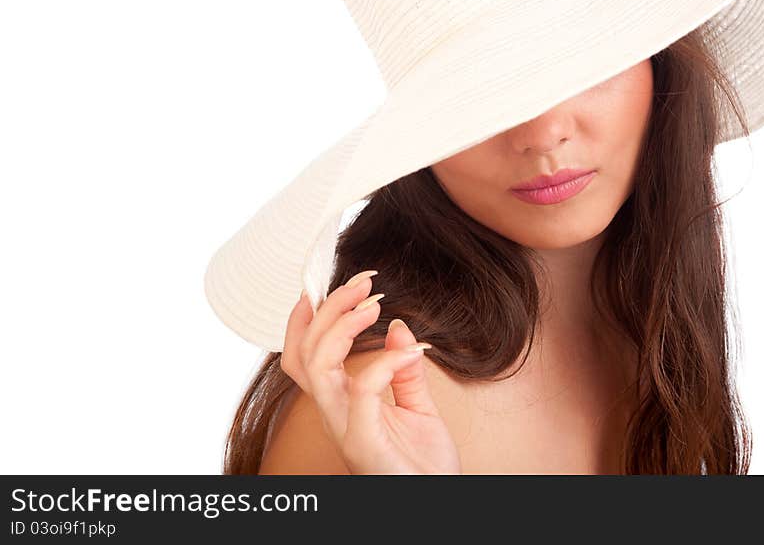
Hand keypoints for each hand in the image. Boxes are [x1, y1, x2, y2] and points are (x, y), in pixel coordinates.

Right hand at [280, 270, 461, 474]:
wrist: (437, 503)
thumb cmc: (424, 467)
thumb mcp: (418, 409)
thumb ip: (404, 371)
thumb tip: (398, 328)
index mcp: (342, 403)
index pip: (304, 356)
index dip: (303, 320)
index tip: (322, 285)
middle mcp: (335, 412)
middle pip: (306, 352)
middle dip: (328, 309)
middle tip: (363, 283)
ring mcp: (345, 427)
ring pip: (318, 366)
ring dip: (343, 326)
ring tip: (374, 305)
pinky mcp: (363, 441)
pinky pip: (362, 391)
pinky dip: (384, 362)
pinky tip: (412, 350)